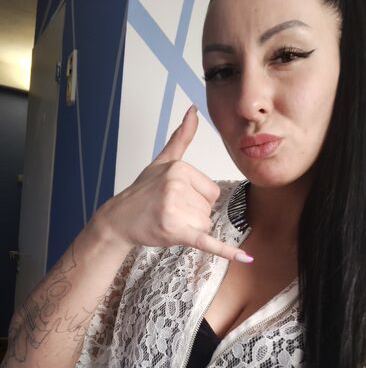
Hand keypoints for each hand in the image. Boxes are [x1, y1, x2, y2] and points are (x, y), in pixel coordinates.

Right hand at [96, 106, 252, 262]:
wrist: (118, 220)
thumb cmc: (142, 192)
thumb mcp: (162, 161)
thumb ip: (181, 137)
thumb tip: (193, 110)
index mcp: (180, 169)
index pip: (212, 192)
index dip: (197, 200)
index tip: (175, 199)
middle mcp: (177, 186)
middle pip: (209, 209)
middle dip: (192, 215)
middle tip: (168, 211)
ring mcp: (175, 209)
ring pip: (205, 225)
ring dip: (189, 229)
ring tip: (166, 221)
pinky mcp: (175, 231)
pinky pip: (206, 241)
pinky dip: (226, 251)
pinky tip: (245, 257)